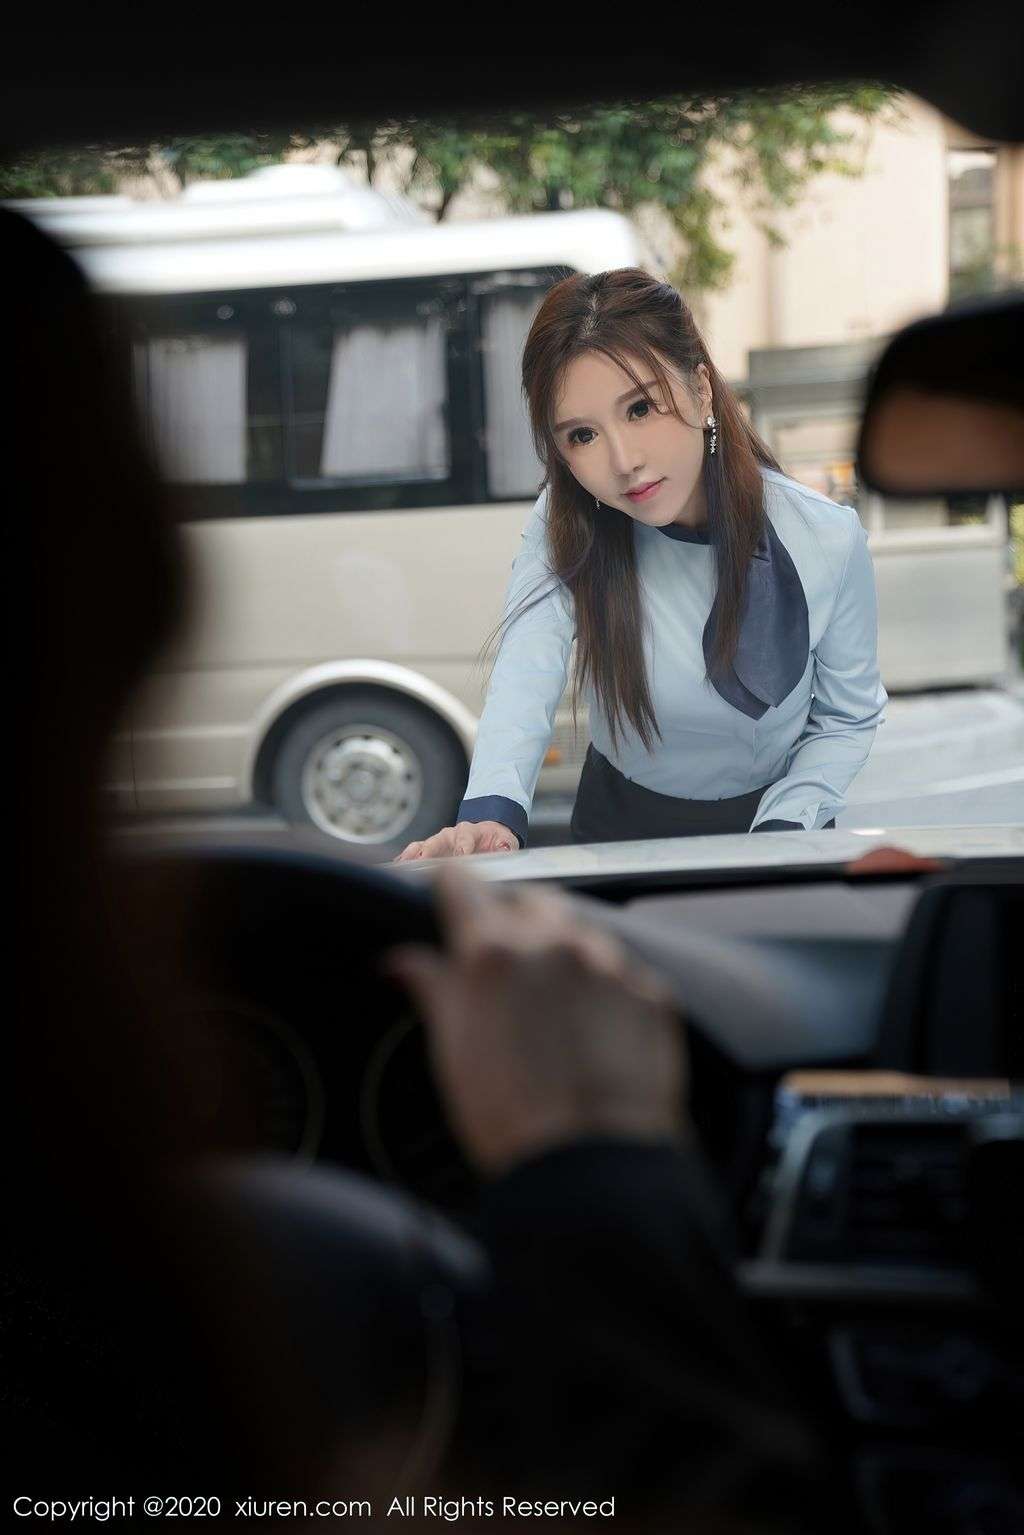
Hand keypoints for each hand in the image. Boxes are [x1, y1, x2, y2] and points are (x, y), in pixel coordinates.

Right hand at [382, 864, 685, 1175]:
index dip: (450, 885)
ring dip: (560, 949)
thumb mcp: (451, 1053)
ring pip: (580, 930)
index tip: (447, 891)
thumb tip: (403, 961)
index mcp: (493, 953)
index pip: (462, 882)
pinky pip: (623, 970)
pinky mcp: (653, 994)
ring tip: (549, 1005)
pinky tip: (592, 1029)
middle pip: (528, 897)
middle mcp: (555, 944)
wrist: (595, 1171)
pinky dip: (604, 986)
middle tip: (499, 958)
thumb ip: (431, 989)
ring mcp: (611, 965)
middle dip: (510, 915)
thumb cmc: (512, 1120)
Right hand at [393, 820, 517, 861]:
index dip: (462, 848)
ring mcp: (437, 843)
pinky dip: (404, 862)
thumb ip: (506, 847)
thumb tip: (505, 852)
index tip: (459, 857)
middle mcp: (450, 836)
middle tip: (419, 862)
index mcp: (469, 832)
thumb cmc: (495, 840)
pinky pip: (414, 856)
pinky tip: (394, 870)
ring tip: (399, 867)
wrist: (487, 835)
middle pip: (435, 843)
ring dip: (409, 857)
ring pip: (420, 848)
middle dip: (427, 853)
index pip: (464, 839)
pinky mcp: (429, 852)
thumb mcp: (506, 842)